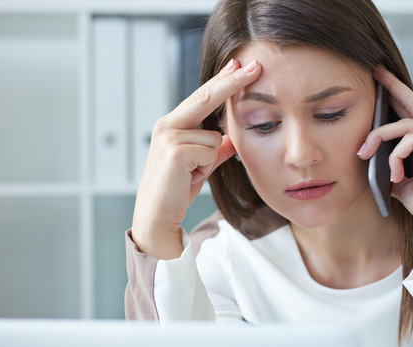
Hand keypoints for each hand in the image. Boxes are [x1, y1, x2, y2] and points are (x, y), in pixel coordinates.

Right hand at [131, 59, 261, 258]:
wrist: (157, 216)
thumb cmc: (176, 190)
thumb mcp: (200, 165)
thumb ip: (215, 149)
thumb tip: (233, 138)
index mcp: (172, 125)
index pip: (202, 97)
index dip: (222, 81)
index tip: (239, 65)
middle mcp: (167, 125)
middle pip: (206, 97)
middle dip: (232, 81)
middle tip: (255, 65)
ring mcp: (169, 136)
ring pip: (214, 137)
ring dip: (209, 159)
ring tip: (191, 174)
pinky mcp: (175, 151)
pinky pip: (209, 151)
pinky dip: (205, 167)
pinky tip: (188, 177)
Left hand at [358, 66, 412, 261]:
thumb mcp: (400, 180)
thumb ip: (390, 165)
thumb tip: (370, 159)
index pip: (412, 112)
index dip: (396, 95)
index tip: (380, 84)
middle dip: (391, 87)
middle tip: (375, 73)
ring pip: (403, 125)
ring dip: (378, 138)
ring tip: (364, 153)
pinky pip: (409, 139)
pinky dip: (395, 156)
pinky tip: (394, 175)